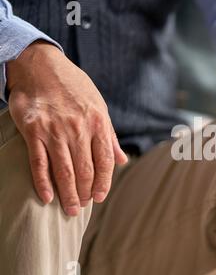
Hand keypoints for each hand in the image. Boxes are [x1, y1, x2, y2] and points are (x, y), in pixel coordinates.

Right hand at [7, 41, 127, 215]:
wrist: (41, 65)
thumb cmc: (74, 87)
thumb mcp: (99, 106)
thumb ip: (109, 136)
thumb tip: (123, 160)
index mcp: (99, 123)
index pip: (105, 162)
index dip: (104, 183)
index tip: (100, 197)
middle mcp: (79, 129)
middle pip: (85, 171)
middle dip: (85, 193)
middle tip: (82, 206)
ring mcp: (55, 130)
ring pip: (64, 171)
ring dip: (68, 194)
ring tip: (69, 209)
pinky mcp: (33, 130)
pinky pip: (39, 163)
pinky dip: (43, 183)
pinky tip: (47, 197)